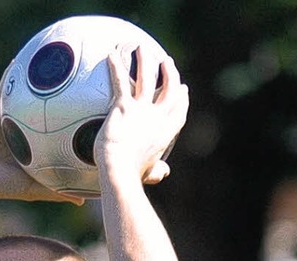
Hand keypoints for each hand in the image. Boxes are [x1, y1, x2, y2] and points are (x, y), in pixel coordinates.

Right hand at [0, 69, 83, 204]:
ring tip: (57, 61)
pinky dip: (12, 75)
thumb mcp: (32, 189)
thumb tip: (83, 202)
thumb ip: (56, 192)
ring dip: (40, 79)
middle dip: (67, 94)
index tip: (98, 109)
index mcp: (40, 146)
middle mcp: (29, 130)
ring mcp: (13, 119)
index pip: (64, 131)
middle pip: (52, 108)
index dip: (80, 120)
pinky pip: (5, 89)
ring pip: (30, 95)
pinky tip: (22, 60)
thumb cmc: (1, 186)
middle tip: (86, 78)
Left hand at [95, 46, 188, 183]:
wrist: (120, 171)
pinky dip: (116, 66)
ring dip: (145, 60)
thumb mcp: (149, 173)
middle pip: (168, 89)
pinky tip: (112, 55)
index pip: (178, 112)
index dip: (181, 99)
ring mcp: (142, 109)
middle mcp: (158, 118)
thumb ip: (157, 171)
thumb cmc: (132, 176)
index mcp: (165, 134)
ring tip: (142, 49)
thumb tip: (164, 173)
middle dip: (169, 74)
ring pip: (147, 77)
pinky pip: (120, 81)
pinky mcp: (123, 106)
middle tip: (167, 63)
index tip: (183, 90)